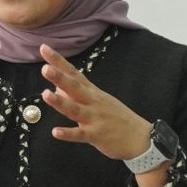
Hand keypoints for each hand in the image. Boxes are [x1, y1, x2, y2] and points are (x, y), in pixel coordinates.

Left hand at [38, 46, 151, 162]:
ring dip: (60, 102)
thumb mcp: (99, 102)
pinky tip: (56, 132)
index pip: (74, 73)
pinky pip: (80, 134)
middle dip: (59, 77)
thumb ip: (77, 94)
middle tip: (45, 68)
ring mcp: (96, 118)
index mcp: (93, 93)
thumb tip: (57, 85)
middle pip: (75, 87)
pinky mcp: (97, 135)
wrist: (142, 137)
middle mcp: (93, 102)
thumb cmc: (118, 119)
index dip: (58, 61)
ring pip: (75, 109)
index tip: (44, 49)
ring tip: (45, 94)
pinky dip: (68, 133)